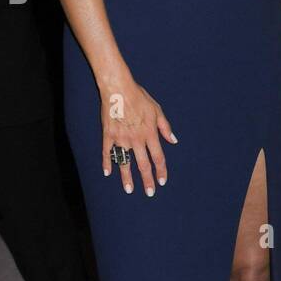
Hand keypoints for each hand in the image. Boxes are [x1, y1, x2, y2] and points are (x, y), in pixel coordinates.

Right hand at [100, 77, 176, 194]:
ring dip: (127, 177)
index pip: (158, 157)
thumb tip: (174, 141)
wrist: (118, 88)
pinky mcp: (108, 135)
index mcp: (150, 133)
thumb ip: (165, 128)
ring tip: (129, 189)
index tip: (162, 181)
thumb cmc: (139, 97)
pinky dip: (107, 163)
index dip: (161, 171)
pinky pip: (107, 152)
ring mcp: (121, 139)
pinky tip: (108, 173)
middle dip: (147, 180)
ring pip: (125, 162)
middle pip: (143, 164)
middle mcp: (136, 139)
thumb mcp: (157, 110)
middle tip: (149, 192)